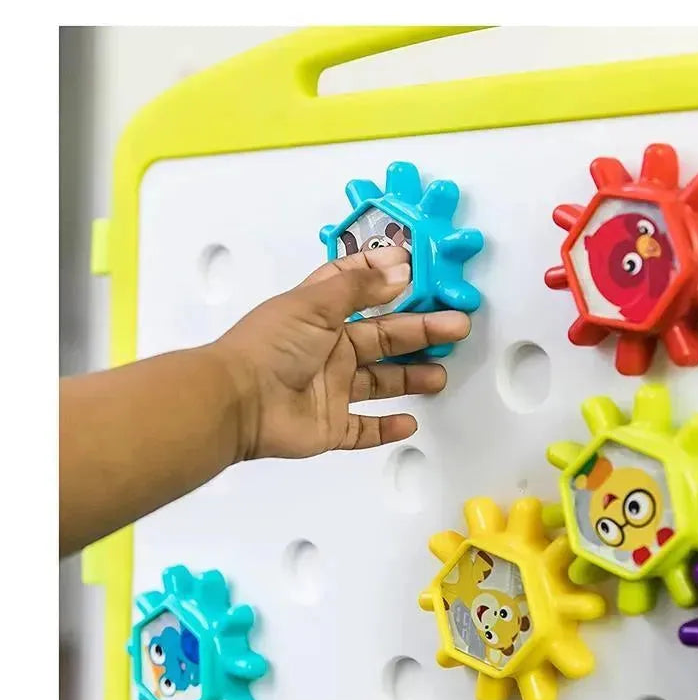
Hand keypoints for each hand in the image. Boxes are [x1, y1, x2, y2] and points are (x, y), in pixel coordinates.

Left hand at [213, 247, 470, 458]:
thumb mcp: (314, 304)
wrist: (238, 403)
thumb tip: (399, 270)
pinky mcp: (330, 427)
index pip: (357, 290)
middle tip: (456, 327)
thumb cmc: (271, 346)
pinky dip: (385, 428)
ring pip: (380, 383)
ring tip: (440, 374)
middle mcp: (329, 351)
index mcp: (322, 316)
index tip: (419, 273)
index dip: (386, 279)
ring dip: (411, 377)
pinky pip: (363, 429)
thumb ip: (358, 288)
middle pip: (383, 338)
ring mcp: (330, 391)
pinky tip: (409, 422)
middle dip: (421, 331)